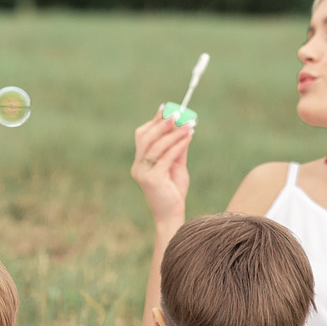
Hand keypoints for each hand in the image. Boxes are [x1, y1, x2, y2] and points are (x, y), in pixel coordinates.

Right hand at [131, 113, 195, 227]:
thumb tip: (184, 127)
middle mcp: (138, 166)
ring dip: (174, 133)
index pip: (142, 136)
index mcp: (140, 162)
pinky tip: (188, 138)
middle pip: (146, 138)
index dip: (154, 121)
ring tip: (188, 125)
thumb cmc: (174, 192)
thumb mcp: (176, 166)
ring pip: (157, 146)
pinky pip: (166, 157)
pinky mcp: (153, 179)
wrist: (172, 215)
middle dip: (162, 124)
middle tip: (177, 114)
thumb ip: (177, 149)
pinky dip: (178, 145)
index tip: (167, 109)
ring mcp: (143, 173)